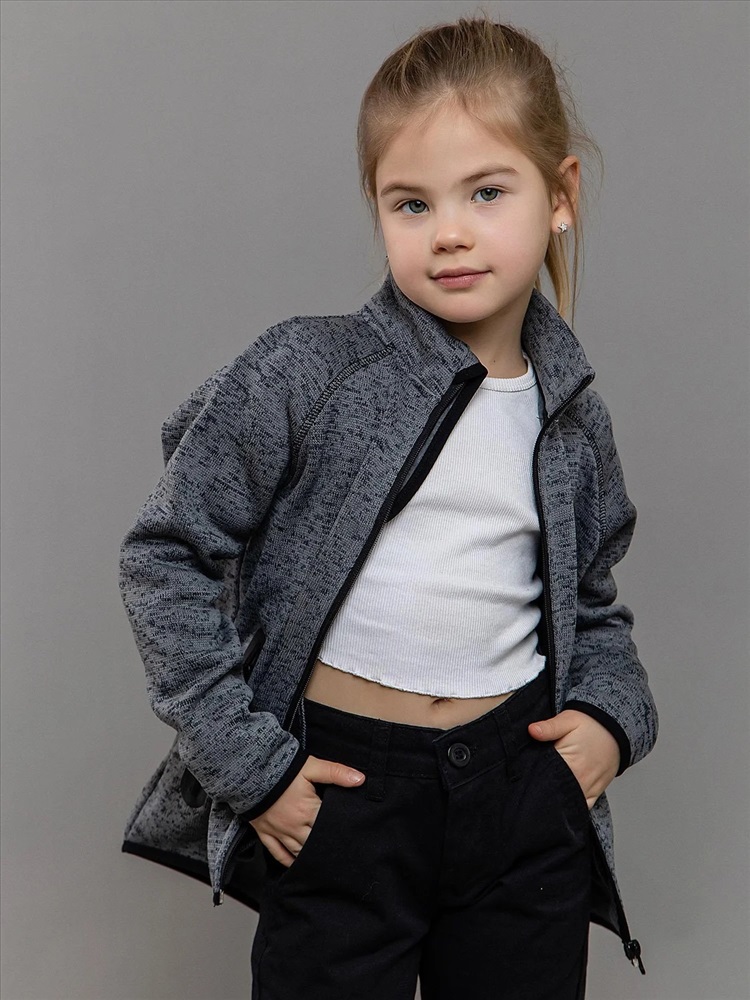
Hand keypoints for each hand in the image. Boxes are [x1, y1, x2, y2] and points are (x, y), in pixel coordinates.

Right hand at [248, 755, 364, 866]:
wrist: (248, 772)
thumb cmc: (280, 769)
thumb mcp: (311, 767)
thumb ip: (336, 772)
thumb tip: (360, 779)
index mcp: (308, 811)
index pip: (329, 827)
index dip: (340, 831)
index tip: (351, 836)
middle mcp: (295, 826)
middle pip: (315, 844)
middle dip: (326, 848)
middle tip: (339, 854)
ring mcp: (279, 832)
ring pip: (298, 852)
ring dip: (310, 857)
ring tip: (323, 863)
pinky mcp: (265, 833)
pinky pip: (278, 854)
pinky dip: (288, 862)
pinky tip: (297, 866)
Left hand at [528, 710, 619, 809]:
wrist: (616, 729)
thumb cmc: (590, 724)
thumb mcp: (568, 720)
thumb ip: (550, 727)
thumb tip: (532, 730)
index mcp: (570, 762)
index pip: (545, 777)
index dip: (532, 780)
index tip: (522, 782)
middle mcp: (581, 779)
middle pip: (555, 793)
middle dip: (541, 794)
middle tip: (528, 792)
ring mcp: (589, 788)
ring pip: (568, 803)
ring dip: (555, 802)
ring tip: (541, 800)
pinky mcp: (596, 792)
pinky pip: (583, 807)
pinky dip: (572, 808)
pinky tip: (560, 806)